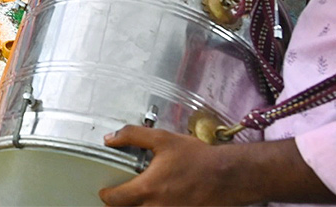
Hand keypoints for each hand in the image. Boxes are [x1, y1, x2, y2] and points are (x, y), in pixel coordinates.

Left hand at [100, 125, 232, 205]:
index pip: (115, 200)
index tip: (106, 189)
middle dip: (121, 205)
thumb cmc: (198, 158)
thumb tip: (110, 138)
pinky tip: (160, 200)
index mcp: (148, 189)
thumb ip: (132, 136)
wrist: (229, 176)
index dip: (107, 194)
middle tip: (122, 195)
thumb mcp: (162, 139)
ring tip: (139, 198)